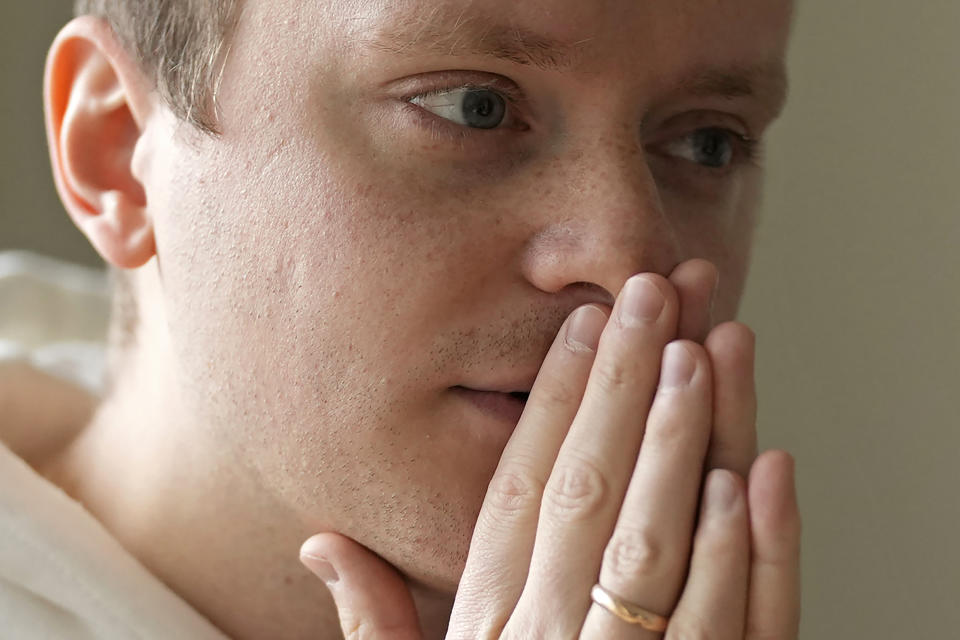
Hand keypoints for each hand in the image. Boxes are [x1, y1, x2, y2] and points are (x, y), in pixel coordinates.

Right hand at [300, 260, 800, 638]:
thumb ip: (376, 623)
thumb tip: (318, 543)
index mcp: (487, 630)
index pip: (518, 492)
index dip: (553, 405)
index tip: (584, 330)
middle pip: (588, 493)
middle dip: (624, 386)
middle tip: (653, 293)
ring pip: (660, 543)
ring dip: (687, 443)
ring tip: (708, 349)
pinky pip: (731, 626)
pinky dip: (752, 550)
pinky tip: (761, 473)